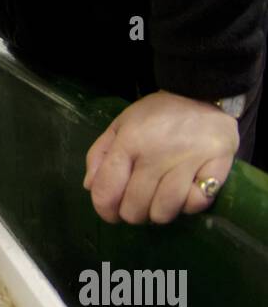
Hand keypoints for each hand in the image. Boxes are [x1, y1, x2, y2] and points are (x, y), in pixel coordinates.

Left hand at [83, 90, 238, 224]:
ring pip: (164, 212)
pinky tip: (188, 189)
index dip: (104, 210)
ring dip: (160, 212)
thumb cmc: (158, 113)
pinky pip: (197, 203)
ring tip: (162, 198)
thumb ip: (100, 154)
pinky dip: (190, 203)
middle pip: (134, 209)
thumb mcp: (121, 124)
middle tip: (140, 202)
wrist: (202, 93)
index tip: (111, 212)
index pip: (106, 192)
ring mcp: (189, 160)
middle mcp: (156, 152)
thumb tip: (90, 187)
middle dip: (133, 213)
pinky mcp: (216, 166)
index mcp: (129, 140)